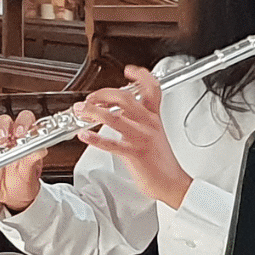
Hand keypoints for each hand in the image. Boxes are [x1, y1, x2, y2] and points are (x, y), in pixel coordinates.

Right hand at [0, 109, 45, 212]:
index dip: (23, 122)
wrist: (13, 196)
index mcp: (25, 138)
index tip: (21, 132)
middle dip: (3, 127)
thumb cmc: (24, 179)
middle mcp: (10, 138)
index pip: (25, 120)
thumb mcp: (31, 170)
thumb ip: (34, 158)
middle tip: (4, 138)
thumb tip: (41, 150)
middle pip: (5, 122)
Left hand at [76, 67, 191, 209]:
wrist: (172, 183)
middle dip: (103, 94)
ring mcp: (141, 138)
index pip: (152, 89)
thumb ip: (137, 120)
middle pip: (126, 98)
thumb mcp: (153, 134)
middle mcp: (148, 124)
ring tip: (81, 110)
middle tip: (90, 98)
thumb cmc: (161, 162)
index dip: (141, 76)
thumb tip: (117, 112)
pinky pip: (111, 144)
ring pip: (115, 117)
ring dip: (93, 111)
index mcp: (154, 118)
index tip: (128, 70)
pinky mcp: (135, 154)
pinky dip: (94, 139)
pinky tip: (84, 135)